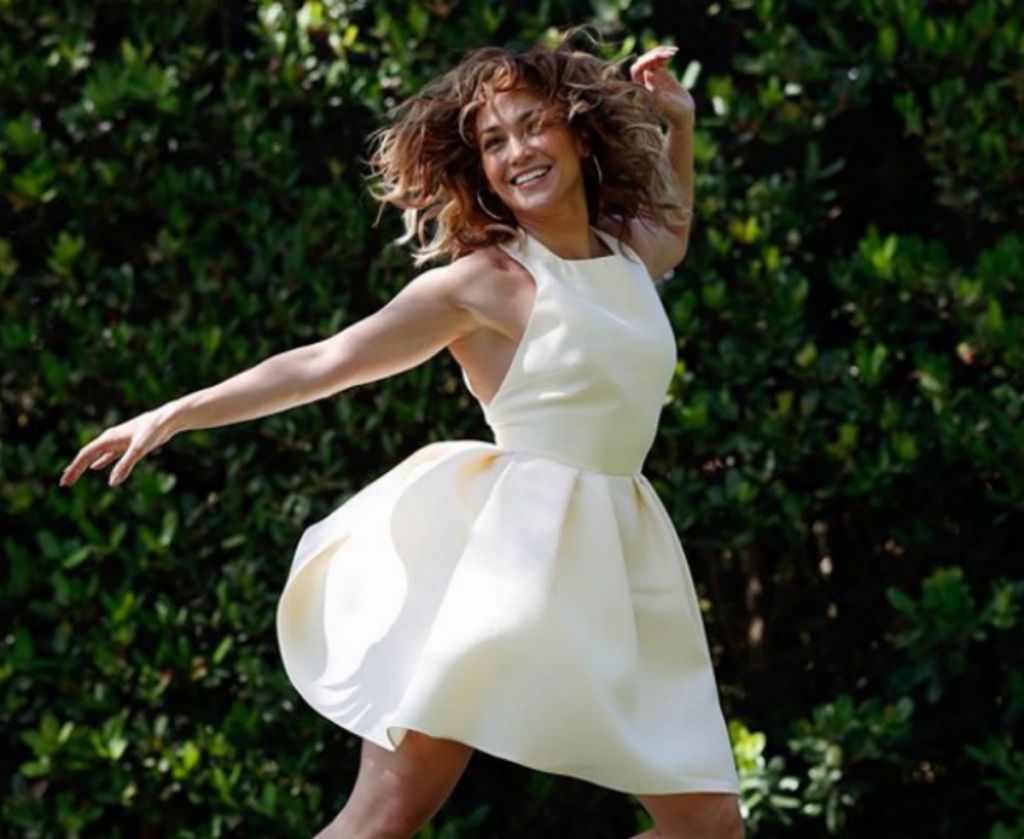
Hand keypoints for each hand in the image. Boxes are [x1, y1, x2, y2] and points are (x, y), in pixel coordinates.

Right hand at [59, 401, 181, 487]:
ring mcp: (118, 441)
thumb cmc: (153, 431)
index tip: (65, 482)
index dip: (74, 468)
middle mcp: (110, 439)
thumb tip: (112, 483)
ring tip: (74, 474)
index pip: (85, 455)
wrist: (167, 419)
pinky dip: (101, 461)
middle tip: (64, 482)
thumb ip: (125, 465)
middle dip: (75, 468)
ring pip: (97, 455)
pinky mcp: (128, 444)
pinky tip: (96, 467)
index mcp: (108, 439)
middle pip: (87, 455)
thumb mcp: (139, 449)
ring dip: (85, 465)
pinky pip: (109, 454)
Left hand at [630, 45, 694, 129]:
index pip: (637, 70)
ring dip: (660, 52)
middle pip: (643, 61)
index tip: (658, 58)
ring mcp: (654, 78)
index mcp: (643, 89)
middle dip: (654, 54)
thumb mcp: (666, 105)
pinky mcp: (663, 75)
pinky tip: (673, 54)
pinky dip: (664, 55)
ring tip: (673, 52)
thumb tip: (648, 74)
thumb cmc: (675, 114)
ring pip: (651, 59)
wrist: (683, 117)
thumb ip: (656, 92)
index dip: (645, 61)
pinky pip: (659, 60)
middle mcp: (646, 83)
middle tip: (670, 54)